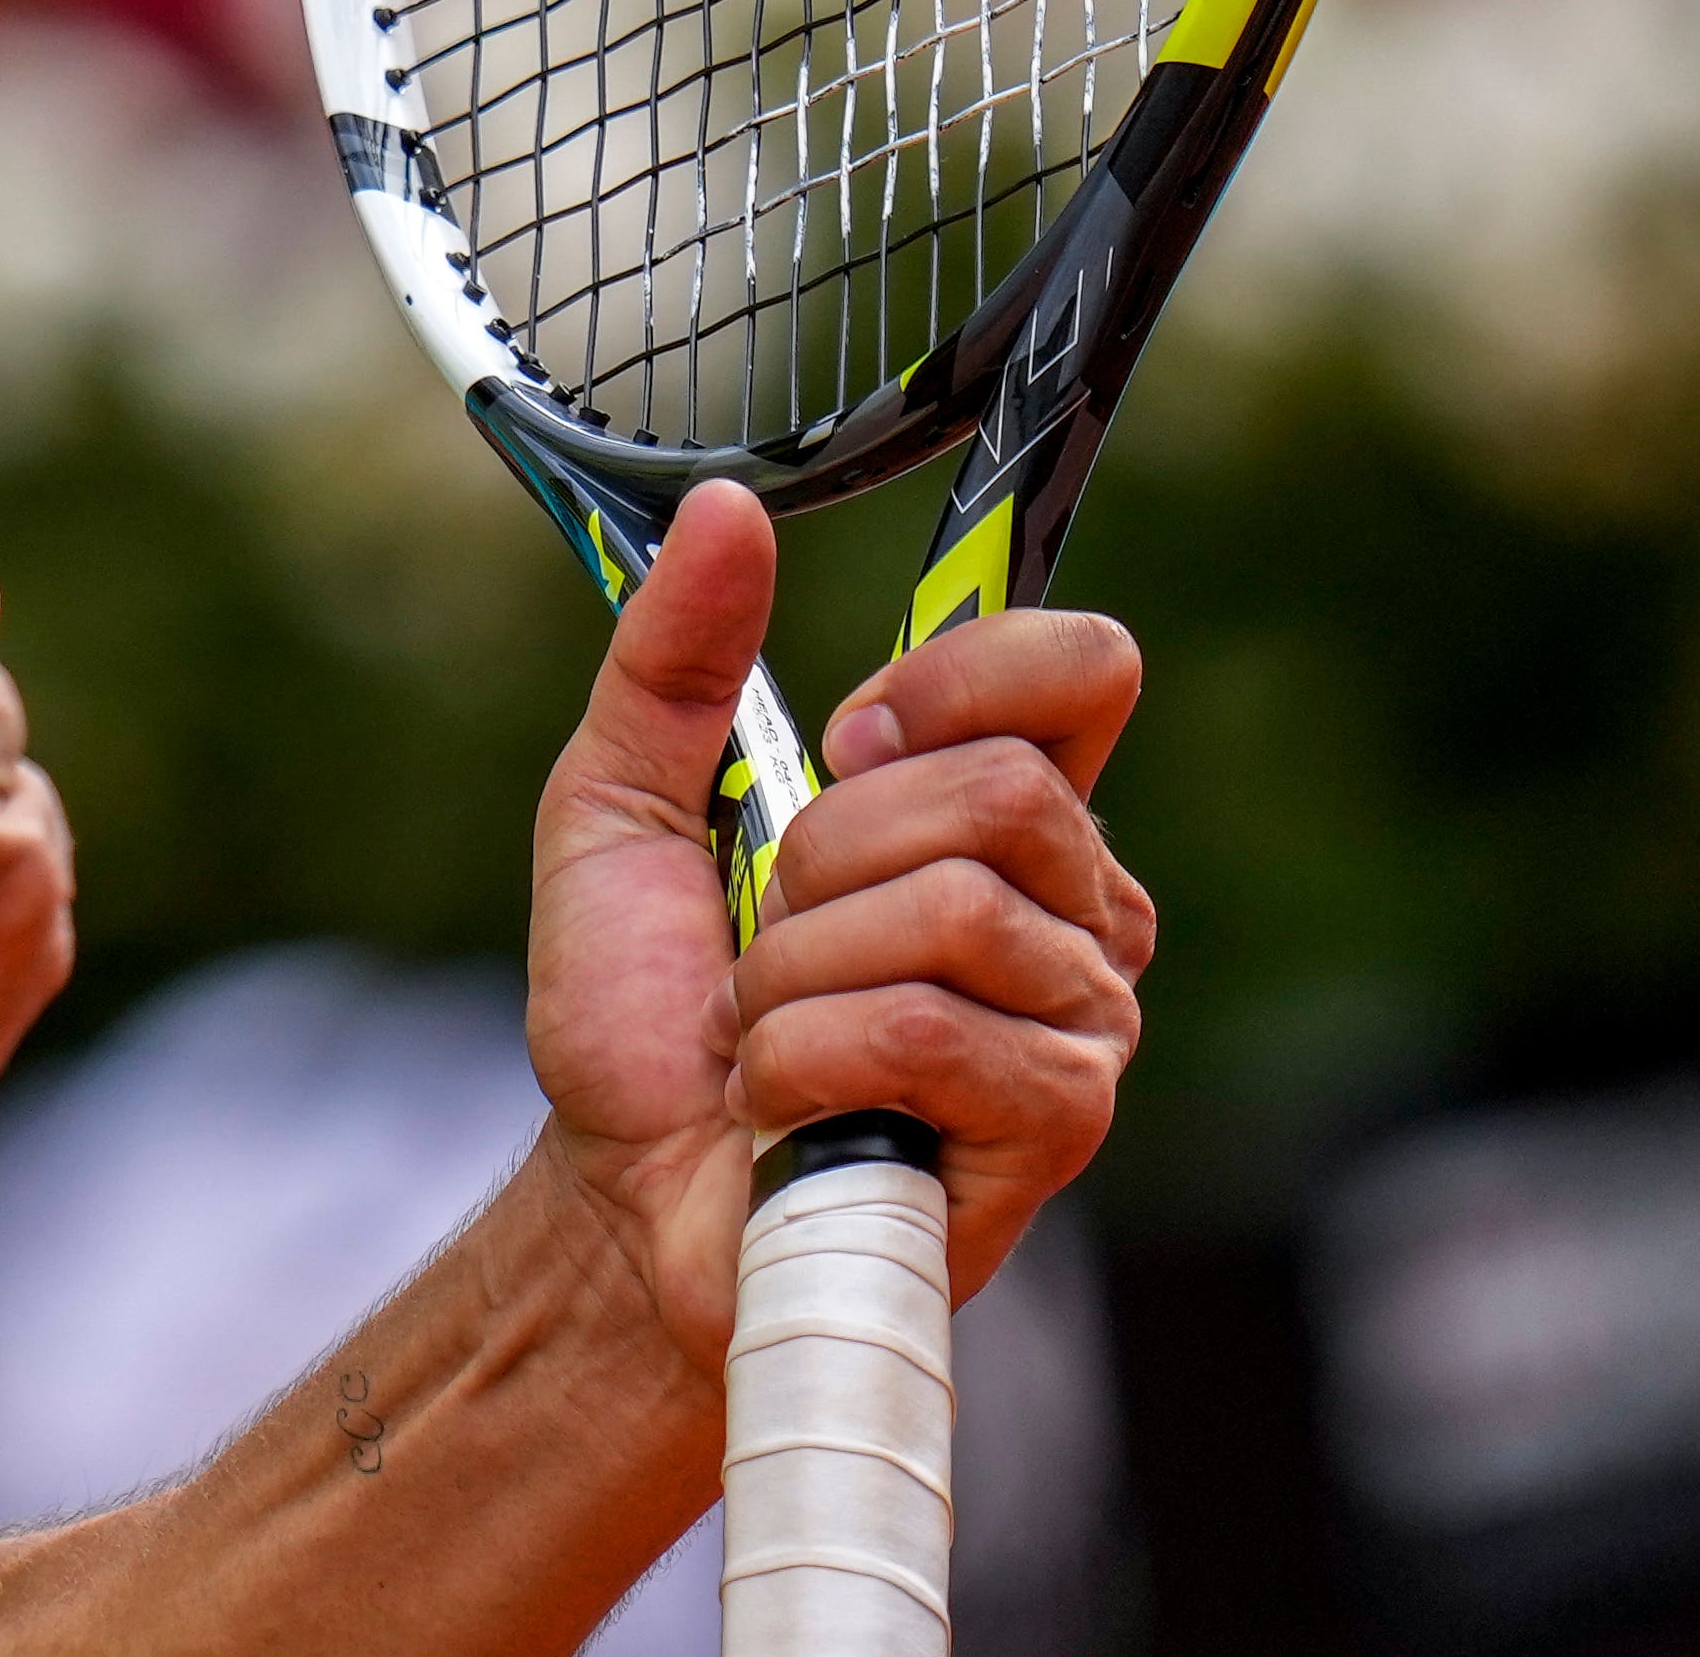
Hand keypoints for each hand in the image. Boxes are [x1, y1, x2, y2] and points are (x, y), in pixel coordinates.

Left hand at [520, 480, 1151, 1358]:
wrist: (620, 1194)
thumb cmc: (643, 1013)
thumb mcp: (617, 802)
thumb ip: (672, 656)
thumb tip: (727, 505)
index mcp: (999, 813)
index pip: (1082, 670)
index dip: (957, 679)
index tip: (848, 741)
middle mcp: (1075, 907)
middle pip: (1000, 787)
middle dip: (825, 858)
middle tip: (773, 937)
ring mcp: (1080, 1019)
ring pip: (952, 911)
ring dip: (797, 976)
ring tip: (772, 1033)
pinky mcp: (1056, 1124)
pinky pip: (931, 1032)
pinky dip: (809, 1062)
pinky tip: (793, 1106)